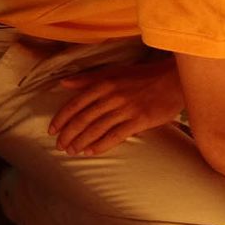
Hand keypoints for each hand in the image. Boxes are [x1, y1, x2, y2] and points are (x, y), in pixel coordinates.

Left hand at [49, 57, 183, 155]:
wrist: (173, 79)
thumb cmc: (142, 76)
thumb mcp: (114, 72)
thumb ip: (88, 78)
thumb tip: (63, 83)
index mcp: (103, 83)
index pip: (76, 104)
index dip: (61, 118)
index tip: (52, 130)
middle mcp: (112, 96)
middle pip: (83, 118)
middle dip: (68, 134)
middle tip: (59, 146)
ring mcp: (126, 109)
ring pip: (96, 128)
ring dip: (81, 142)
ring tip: (71, 151)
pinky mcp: (139, 120)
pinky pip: (115, 135)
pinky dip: (101, 145)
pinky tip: (91, 152)